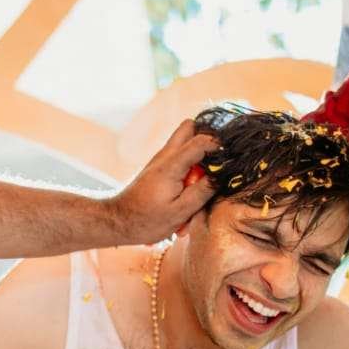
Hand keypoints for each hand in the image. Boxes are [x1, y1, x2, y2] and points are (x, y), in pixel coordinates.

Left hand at [107, 120, 219, 244]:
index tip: (230, 156)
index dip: (219, 144)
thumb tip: (221, 176)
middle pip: (189, 127)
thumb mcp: (180, 211)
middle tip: (216, 160)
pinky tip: (189, 191)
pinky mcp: (159, 168)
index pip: (200, 140)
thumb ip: (203, 191)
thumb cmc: (146, 220)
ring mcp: (160, 160)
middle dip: (207, 138)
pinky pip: (179, 158)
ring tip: (202, 180)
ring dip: (198, 156)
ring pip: (185, 142)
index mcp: (171, 165)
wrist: (117, 221)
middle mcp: (165, 156)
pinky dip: (188, 168)